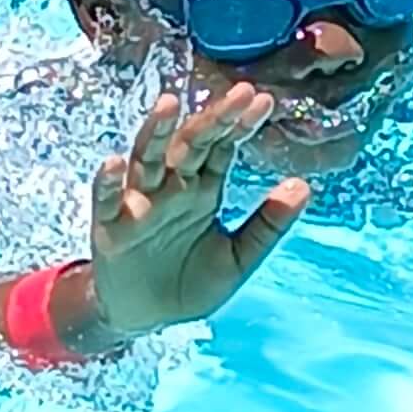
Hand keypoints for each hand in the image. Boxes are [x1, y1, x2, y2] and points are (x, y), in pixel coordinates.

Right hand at [84, 81, 310, 340]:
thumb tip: (305, 186)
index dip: (239, 125)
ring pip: (146, 160)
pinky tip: (114, 163)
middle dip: (212, 119)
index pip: (222, 149)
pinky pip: (108, 200)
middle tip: (237, 92)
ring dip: (155, 132)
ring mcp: (139, 205)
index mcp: (203, 191)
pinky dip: (108, 182)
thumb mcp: (239, 258)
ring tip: (168, 104)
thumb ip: (268, 224)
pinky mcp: (110, 228)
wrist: (146, 319)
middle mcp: (171, 189)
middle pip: (189, 146)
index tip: (262, 100)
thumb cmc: (190, 283)